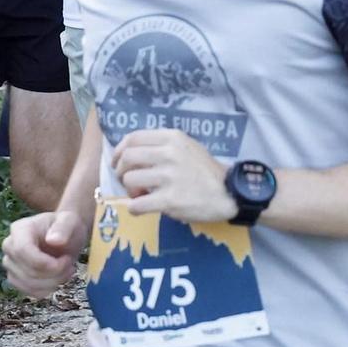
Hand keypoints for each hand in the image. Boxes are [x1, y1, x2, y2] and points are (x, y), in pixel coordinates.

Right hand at [4, 207, 86, 298]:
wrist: (65, 235)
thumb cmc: (67, 225)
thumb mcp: (70, 221)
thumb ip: (63, 228)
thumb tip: (53, 240)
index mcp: (20, 230)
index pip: (22, 251)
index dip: (44, 262)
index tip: (66, 260)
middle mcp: (9, 247)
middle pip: (27, 271)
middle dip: (54, 273)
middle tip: (70, 263)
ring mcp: (10, 264)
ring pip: (28, 284)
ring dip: (53, 282)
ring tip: (67, 269)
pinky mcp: (16, 278)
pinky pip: (30, 292)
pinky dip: (48, 289)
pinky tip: (59, 277)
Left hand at [108, 129, 233, 224]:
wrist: (229, 193)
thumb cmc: (205, 171)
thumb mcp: (188, 147)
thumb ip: (163, 145)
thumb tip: (130, 152)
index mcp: (173, 138)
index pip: (133, 138)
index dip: (119, 151)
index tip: (119, 162)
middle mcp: (170, 154)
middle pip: (127, 158)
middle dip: (120, 171)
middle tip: (128, 181)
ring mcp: (169, 177)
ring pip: (129, 180)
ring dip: (129, 191)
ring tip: (141, 195)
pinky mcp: (169, 200)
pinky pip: (136, 204)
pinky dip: (134, 208)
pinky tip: (142, 208)